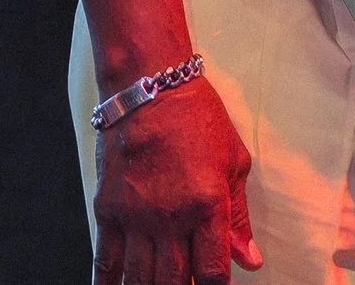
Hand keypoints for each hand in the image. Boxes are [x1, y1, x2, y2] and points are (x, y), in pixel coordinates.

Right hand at [94, 78, 263, 284]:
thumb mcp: (234, 161)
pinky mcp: (108, 210)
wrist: (149, 88)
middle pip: (174, 282)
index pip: (212, 272)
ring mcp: (136, 216)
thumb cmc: (197, 118)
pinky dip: (109, 282)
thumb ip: (238, 217)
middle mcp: (171, 217)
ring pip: (141, 278)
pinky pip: (105, 259)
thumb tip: (249, 260)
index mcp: (208, 205)